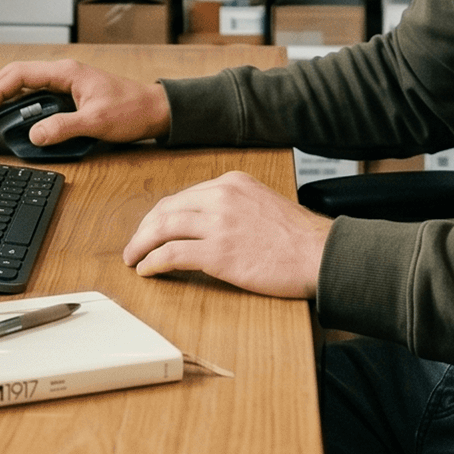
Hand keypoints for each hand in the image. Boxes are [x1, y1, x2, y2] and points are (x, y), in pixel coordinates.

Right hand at [0, 58, 171, 147]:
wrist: (155, 110)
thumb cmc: (131, 110)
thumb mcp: (96, 121)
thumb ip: (63, 128)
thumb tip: (34, 135)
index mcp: (66, 72)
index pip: (20, 74)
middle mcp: (63, 73)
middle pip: (17, 75)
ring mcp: (66, 82)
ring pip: (25, 83)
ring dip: (4, 94)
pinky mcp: (70, 94)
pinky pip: (37, 94)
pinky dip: (19, 102)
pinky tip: (11, 114)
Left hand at [121, 171, 331, 299]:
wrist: (320, 254)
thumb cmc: (299, 238)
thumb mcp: (263, 204)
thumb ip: (235, 207)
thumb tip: (208, 223)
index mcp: (232, 183)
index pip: (184, 196)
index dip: (162, 215)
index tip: (153, 229)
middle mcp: (221, 197)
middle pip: (166, 208)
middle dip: (145, 228)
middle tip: (135, 245)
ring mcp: (219, 224)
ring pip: (162, 228)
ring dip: (141, 245)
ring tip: (133, 258)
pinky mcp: (218, 253)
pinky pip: (172, 254)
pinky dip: (153, 262)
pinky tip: (147, 270)